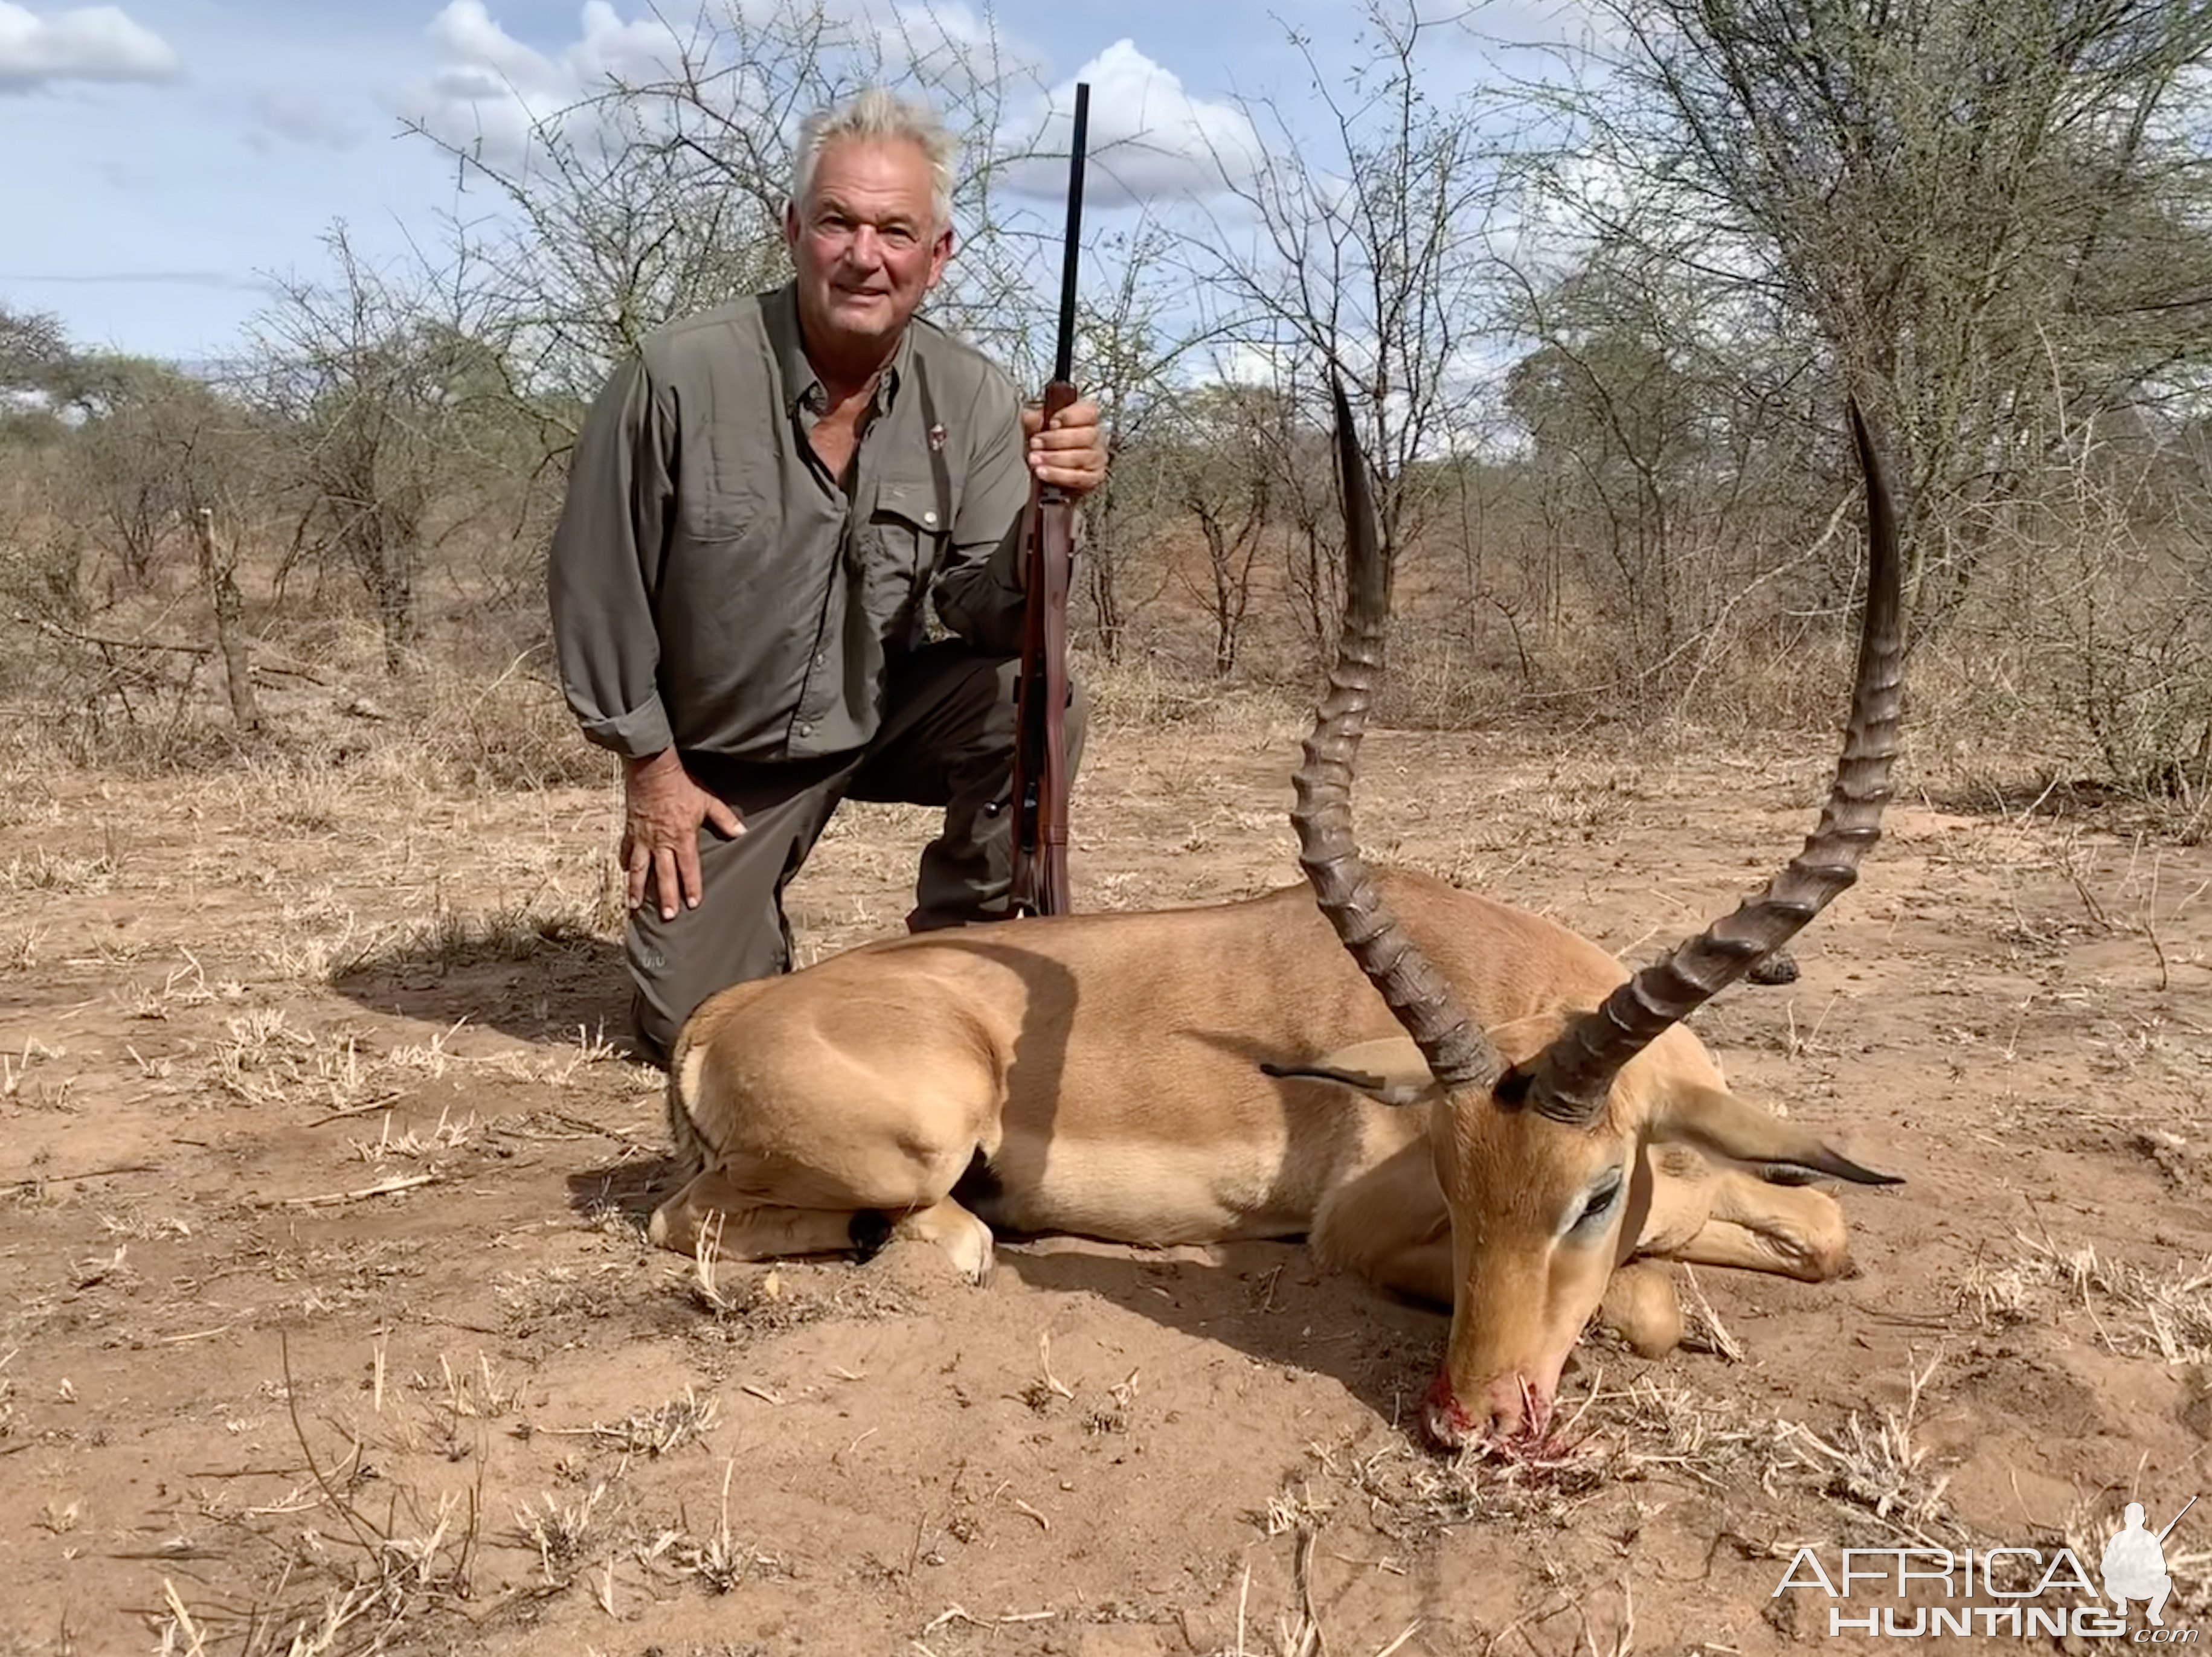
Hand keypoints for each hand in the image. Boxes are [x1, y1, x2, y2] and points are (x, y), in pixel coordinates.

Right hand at [620, 749, 743, 920]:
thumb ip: (724, 818)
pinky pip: (626, 849)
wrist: (652, 769)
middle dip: (666, 897)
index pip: (688, 868)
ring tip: (634, 906)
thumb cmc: (681, 784)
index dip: (691, 886)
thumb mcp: (707, 800)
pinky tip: (624, 871)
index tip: (692, 904)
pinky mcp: (630, 829)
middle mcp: (661, 842)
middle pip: (663, 875)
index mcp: (681, 837)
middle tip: (668, 916)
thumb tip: (741, 832)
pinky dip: (624, 861)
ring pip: (639, 868)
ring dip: (637, 888)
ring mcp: (643, 837)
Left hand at [1023, 396, 1107, 497]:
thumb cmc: (1047, 446)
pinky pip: (1078, 478)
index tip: (1052, 422)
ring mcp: (1096, 459)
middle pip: (1085, 436)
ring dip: (1054, 458)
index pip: (1088, 412)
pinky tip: (1043, 472)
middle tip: (1036, 443)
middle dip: (1056, 440)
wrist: (1048, 475)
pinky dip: (1058, 475)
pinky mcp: (1092, 478)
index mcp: (1086, 418)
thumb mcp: (1038, 429)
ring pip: (1080, 458)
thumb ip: (1034, 421)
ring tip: (1035, 459)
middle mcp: (1095, 437)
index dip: (1070, 416)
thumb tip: (1029, 417)